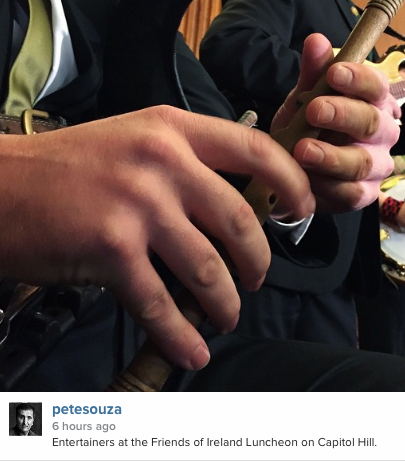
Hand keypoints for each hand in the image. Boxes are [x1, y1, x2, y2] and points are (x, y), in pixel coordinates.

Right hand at [0, 107, 314, 369]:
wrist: (2, 184)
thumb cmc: (69, 165)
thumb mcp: (135, 141)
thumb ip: (185, 163)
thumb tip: (233, 203)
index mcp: (172, 130)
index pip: (254, 149)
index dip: (289, 182)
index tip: (300, 211)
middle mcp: (161, 162)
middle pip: (238, 219)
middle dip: (257, 260)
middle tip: (255, 279)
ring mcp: (138, 204)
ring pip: (208, 266)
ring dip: (225, 301)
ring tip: (226, 315)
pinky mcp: (112, 248)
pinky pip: (161, 302)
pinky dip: (181, 334)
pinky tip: (192, 350)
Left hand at [272, 33, 400, 212]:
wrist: (294, 167)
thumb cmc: (307, 125)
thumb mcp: (304, 96)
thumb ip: (312, 73)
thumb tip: (316, 41)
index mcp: (372, 101)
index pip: (376, 85)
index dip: (358, 78)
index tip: (334, 72)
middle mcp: (382, 131)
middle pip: (372, 122)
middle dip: (342, 114)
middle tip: (314, 110)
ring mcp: (376, 165)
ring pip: (362, 161)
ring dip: (331, 156)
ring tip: (303, 149)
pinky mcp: (364, 193)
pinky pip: (352, 193)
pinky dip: (327, 186)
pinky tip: (307, 179)